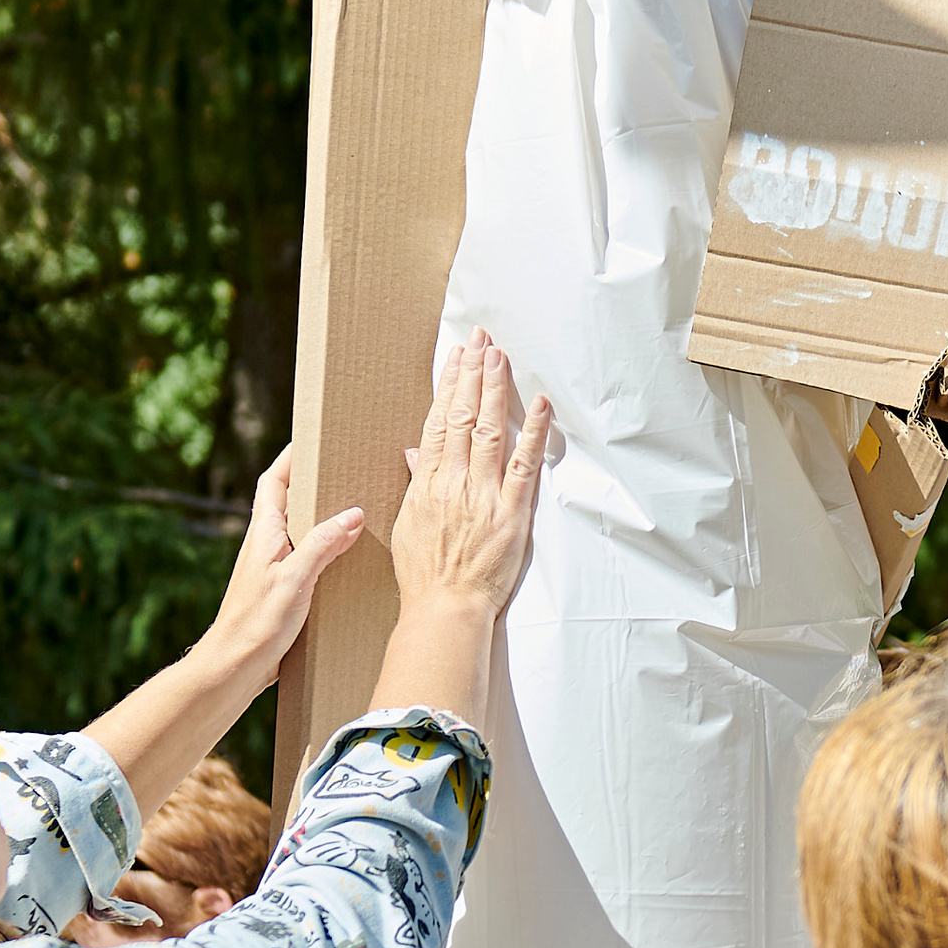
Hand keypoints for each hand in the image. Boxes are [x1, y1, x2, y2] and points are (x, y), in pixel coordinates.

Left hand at [207, 449, 365, 682]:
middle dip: (314, 486)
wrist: (233, 668)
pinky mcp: (281, 594)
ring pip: (300, 534)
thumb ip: (323, 544)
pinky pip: (307, 562)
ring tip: (357, 512)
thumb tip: (353, 514)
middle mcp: (266, 547)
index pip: (273, 482)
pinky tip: (349, 564)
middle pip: (289, 504)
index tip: (311, 438)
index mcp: (264, 534)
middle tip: (344, 472)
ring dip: (323, 522)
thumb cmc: (256, 622)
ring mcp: (272, 570)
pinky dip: (327, 554)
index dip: (289, 457)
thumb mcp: (295, 578)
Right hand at [391, 333, 551, 618]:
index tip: (456, 357)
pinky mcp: (512, 512)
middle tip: (481, 339)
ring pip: (490, 431)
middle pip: (463, 416)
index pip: (438, 422)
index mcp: (427, 483)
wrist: (445, 608)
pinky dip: (533, 433)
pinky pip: (524, 465)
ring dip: (496, 390)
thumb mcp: (408, 524)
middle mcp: (453, 482)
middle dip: (472, 374)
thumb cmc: (425, 574)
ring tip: (500, 356)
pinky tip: (540, 405)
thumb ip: (416, 484)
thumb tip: (415, 453)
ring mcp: (483, 495)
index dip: (449, 386)